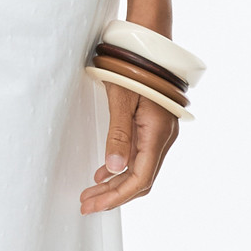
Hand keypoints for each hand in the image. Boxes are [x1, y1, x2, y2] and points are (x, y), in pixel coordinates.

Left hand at [79, 80, 179, 212]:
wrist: (150, 45)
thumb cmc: (134, 67)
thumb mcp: (121, 99)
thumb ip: (118, 135)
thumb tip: (114, 169)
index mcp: (157, 133)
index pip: (140, 179)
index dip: (117, 196)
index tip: (94, 205)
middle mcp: (164, 138)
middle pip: (141, 179)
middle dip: (113, 195)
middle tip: (86, 204)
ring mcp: (161, 133)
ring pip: (140, 169)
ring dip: (116, 184)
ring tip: (90, 193)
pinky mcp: (155, 127)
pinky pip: (140, 156)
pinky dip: (122, 168)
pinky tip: (104, 174)